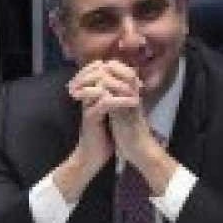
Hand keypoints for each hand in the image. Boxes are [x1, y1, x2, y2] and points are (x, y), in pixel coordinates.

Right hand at [51, 61, 141, 201]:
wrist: (92, 156)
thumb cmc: (103, 135)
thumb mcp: (112, 112)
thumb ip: (116, 96)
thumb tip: (130, 82)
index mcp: (90, 93)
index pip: (95, 69)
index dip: (113, 66)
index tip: (132, 72)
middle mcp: (86, 97)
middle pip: (95, 72)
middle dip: (116, 71)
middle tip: (134, 76)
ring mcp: (87, 106)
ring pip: (99, 84)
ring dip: (120, 84)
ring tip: (136, 88)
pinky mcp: (91, 117)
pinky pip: (105, 102)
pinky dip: (121, 100)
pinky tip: (135, 102)